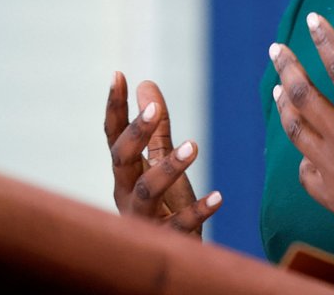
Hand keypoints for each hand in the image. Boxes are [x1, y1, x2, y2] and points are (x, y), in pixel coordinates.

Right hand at [104, 73, 221, 234]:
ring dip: (168, 167)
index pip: (114, 136)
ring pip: (146, 192)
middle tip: (156, 108)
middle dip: (135, 133)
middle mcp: (126, 194)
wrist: (173, 257)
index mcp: (125, 174)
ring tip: (195, 145)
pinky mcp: (167, 240)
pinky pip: (179, 225)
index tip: (118, 74)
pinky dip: (198, 211)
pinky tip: (219, 196)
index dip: (115, 107)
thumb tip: (146, 85)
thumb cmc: (164, 207)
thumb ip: (156, 131)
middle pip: (122, 160)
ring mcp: (143, 219)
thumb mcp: (160, 165)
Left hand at [269, 13, 333, 270]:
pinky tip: (302, 143)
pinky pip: (305, 170)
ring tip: (277, 88)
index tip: (313, 20)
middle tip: (276, 49)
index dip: (326, 41)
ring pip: (296, 131)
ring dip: (284, 106)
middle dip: (288, 67)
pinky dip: (301, 153)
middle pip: (304, 96)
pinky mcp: (331, 197)